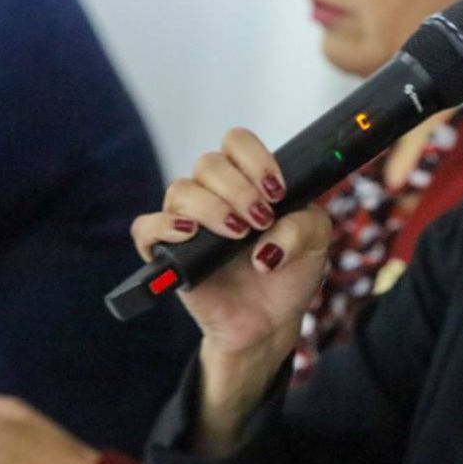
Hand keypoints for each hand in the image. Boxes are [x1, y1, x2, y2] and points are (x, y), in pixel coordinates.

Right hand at [131, 127, 331, 451]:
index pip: (237, 143)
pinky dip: (164, 227)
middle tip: (261, 220)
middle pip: (208, 163)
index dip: (256, 159)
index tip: (277, 192)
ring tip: (239, 235)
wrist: (272, 321)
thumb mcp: (316, 243)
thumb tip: (264, 247)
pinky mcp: (168, 254)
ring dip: (213, 208)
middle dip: (239, 189)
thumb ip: (304, 227)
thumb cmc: (291, 273)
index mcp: (248, 181)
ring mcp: (188, 222)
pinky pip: (146, 228)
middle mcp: (215, 195)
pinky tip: (190, 235)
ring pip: (181, 190)